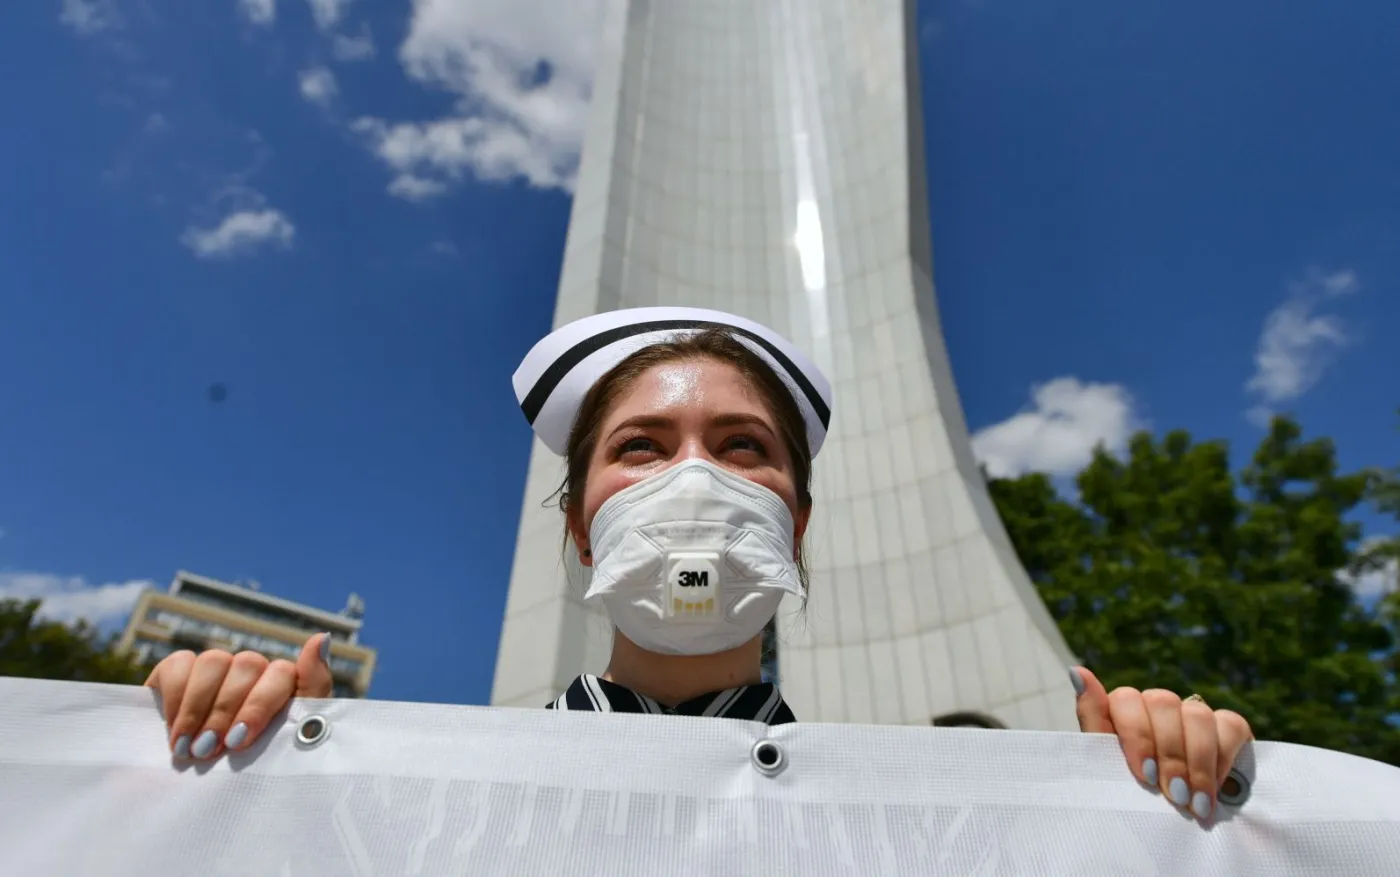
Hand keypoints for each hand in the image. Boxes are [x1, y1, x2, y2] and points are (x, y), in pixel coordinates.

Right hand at [144, 633, 333, 759]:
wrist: (202, 794)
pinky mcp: (180, 671)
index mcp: (284, 685)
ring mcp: (217, 668)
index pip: (283, 672)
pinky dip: (175, 698)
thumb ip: (311, 688)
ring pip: (214, 661)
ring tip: (189, 748)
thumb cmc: (255, 766)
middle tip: (211, 751)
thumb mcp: (288, 741)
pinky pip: (179, 663)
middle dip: (226, 712)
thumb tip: (321, 637)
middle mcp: (252, 670)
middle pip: (247, 665)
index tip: (241, 741)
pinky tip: (174, 731)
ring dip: (199, 708)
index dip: (260, 704)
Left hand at [1071, 666, 1252, 821]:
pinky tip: (1214, 790)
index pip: (1126, 698)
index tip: (1143, 775)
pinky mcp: (1227, 727)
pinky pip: (1230, 725)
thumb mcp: (1107, 767)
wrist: (1170, 831)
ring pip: (1196, 713)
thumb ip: (1094, 721)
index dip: (1136, 734)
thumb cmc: (1131, 797)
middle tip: (1172, 794)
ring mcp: (1192, 713)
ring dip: (1197, 762)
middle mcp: (1157, 706)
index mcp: (1123, 712)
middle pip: (1162, 702)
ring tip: (1195, 801)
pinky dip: (1223, 758)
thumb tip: (1077, 670)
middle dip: (1169, 753)